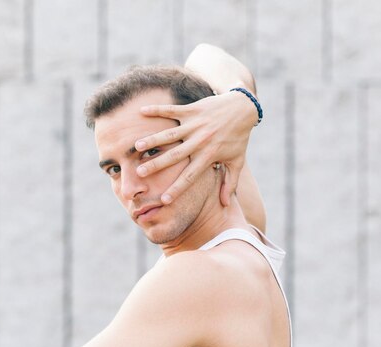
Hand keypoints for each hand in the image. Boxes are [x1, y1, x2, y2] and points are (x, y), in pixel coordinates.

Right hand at [136, 90, 258, 205]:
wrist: (244, 108)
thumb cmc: (239, 137)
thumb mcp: (237, 161)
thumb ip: (230, 183)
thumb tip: (226, 204)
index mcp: (209, 156)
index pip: (190, 177)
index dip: (177, 189)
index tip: (164, 201)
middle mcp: (200, 141)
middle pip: (175, 156)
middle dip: (157, 164)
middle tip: (140, 173)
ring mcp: (195, 125)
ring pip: (170, 134)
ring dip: (153, 140)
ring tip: (136, 147)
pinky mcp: (192, 110)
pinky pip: (172, 110)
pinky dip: (157, 110)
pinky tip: (142, 111)